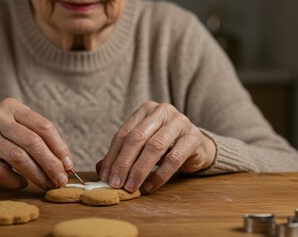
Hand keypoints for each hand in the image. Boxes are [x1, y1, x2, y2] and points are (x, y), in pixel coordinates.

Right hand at [0, 98, 72, 189]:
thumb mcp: (18, 133)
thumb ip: (41, 143)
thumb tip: (67, 165)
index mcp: (12, 107)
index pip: (43, 126)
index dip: (59, 147)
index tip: (68, 165)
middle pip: (32, 141)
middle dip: (50, 163)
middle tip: (60, 180)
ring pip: (17, 156)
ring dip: (37, 174)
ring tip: (46, 184)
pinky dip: (15, 180)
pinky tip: (22, 184)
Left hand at [97, 101, 215, 192]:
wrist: (197, 146)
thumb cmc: (165, 145)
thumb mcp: (142, 146)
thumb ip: (122, 154)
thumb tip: (101, 170)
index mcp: (145, 110)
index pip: (124, 133)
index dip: (112, 156)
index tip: (105, 175)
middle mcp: (161, 111)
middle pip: (137, 138)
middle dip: (124, 163)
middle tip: (116, 183)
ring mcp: (179, 122)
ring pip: (154, 147)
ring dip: (139, 170)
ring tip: (131, 187)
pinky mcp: (193, 137)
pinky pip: (173, 158)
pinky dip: (159, 175)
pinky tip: (149, 186)